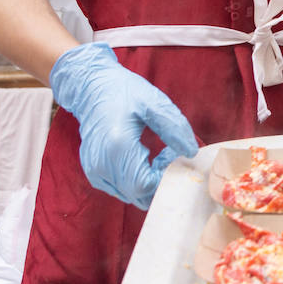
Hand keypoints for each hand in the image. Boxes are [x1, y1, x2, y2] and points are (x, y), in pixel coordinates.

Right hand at [49, 42, 198, 208]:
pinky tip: (141, 157)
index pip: (146, 184)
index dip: (165, 177)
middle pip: (139, 195)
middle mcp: (102, 164)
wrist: (91, 88)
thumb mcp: (154, 103)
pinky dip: (136, 180)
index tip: (174, 155)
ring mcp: (95, 171)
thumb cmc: (123, 92)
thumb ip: (175, 127)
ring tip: (155, 155)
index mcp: (117, 146)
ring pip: (131, 195)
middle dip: (160, 181)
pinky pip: (121, 189)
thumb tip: (191, 152)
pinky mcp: (94, 173)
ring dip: (149, 182)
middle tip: (168, 155)